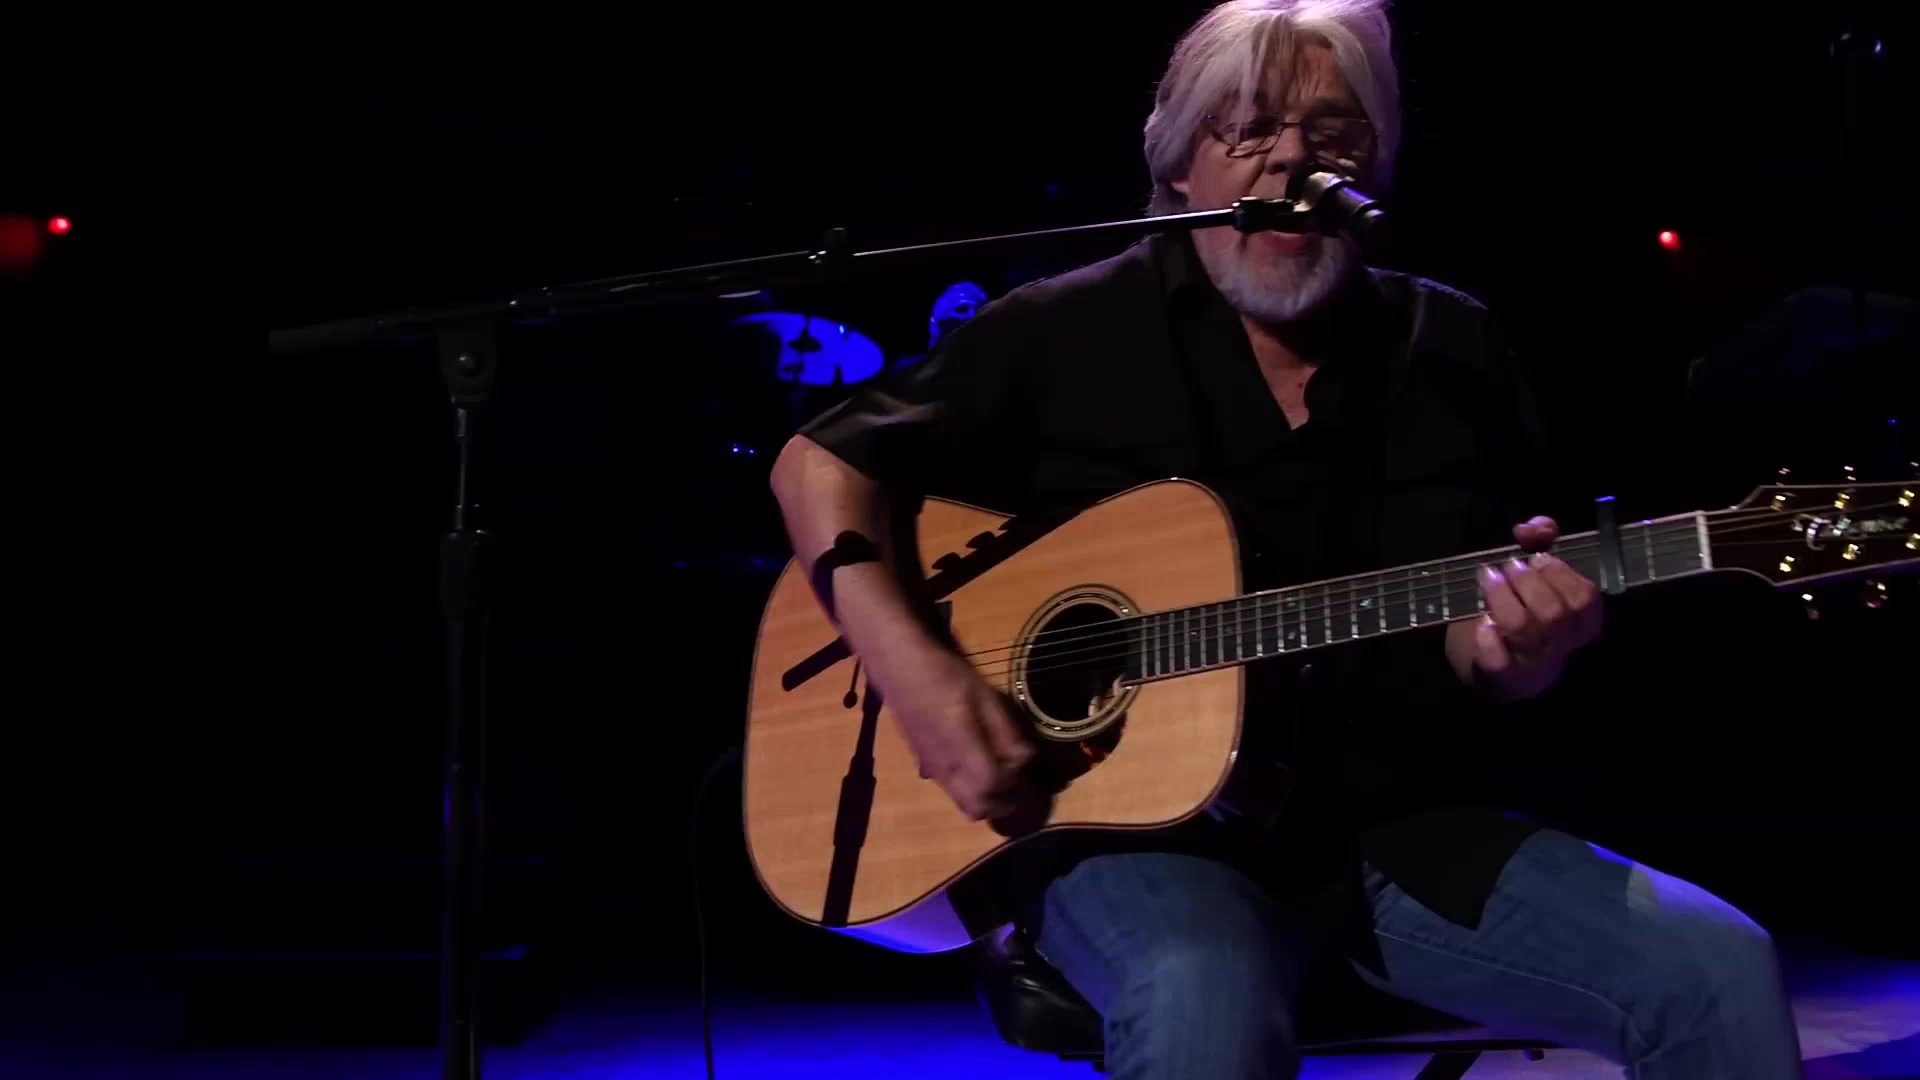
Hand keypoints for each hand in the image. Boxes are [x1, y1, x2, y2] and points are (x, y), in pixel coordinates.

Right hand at [876, 644, 1035, 820]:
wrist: (899, 667)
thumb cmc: (946, 675)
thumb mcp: (984, 696)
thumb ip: (1006, 732)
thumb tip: (1027, 760)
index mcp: (961, 749)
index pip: (994, 786)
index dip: (1017, 785)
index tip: (1032, 770)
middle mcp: (945, 769)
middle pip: (978, 808)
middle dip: (1005, 802)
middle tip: (1022, 782)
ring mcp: (932, 769)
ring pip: (963, 805)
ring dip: (988, 799)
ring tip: (1003, 776)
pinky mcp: (924, 764)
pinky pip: (952, 792)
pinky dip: (972, 790)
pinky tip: (979, 764)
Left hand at [1457, 516, 1603, 700]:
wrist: (1490, 667)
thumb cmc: (1518, 610)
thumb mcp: (1534, 575)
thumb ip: (1541, 543)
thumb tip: (1533, 529)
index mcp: (1579, 623)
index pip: (1586, 600)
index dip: (1561, 574)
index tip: (1538, 558)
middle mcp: (1560, 646)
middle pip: (1554, 614)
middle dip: (1528, 582)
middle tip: (1510, 566)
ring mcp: (1531, 664)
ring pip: (1524, 630)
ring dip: (1503, 597)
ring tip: (1489, 578)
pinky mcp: (1500, 677)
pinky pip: (1498, 661)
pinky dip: (1488, 639)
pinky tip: (1483, 623)